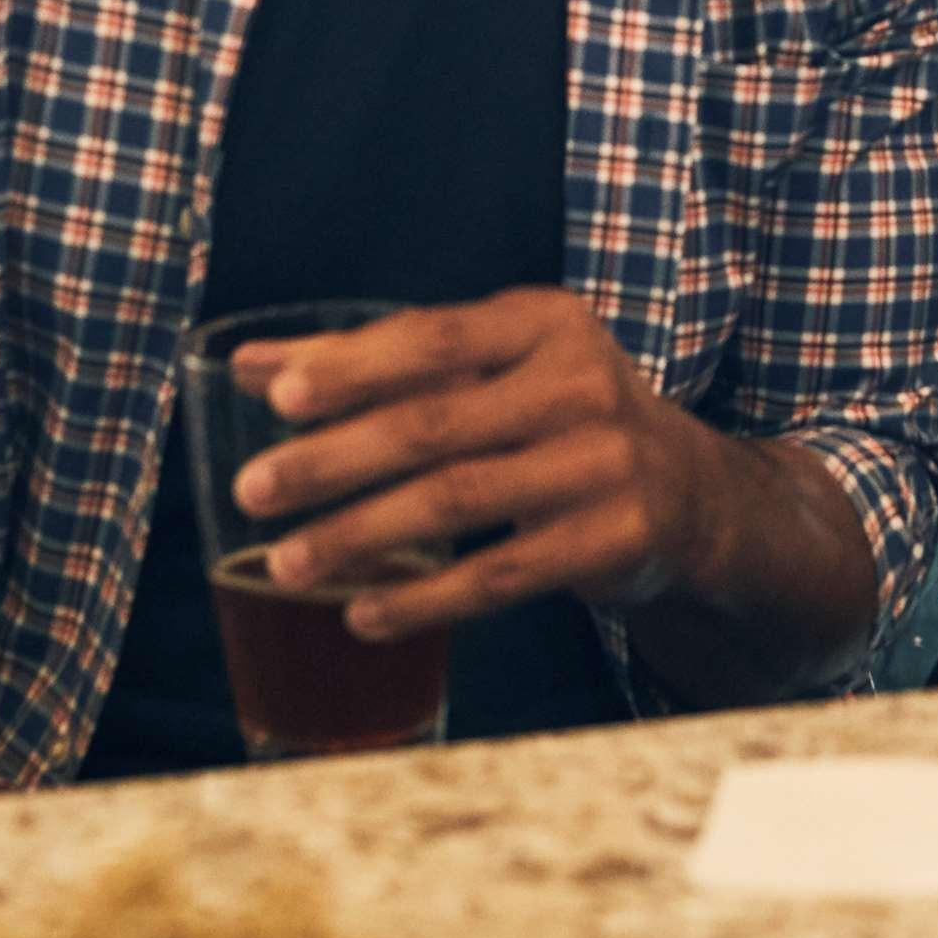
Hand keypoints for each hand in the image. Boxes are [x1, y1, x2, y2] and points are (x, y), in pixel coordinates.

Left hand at [226, 288, 722, 644]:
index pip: (436, 337)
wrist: (690, 490)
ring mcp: (603, 463)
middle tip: (253, 490)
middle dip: (333, 460)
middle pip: (435, 423)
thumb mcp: (489, 369)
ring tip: (287, 563)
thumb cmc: (558, 416)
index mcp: (547, 324)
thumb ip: (373, 363)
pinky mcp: (614, 538)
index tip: (279, 397)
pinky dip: (423, 599)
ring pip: (459, 502)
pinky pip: (499, 576)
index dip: (355, 366)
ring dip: (361, 536)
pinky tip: (363, 613)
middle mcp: (582, 384)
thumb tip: (248, 365)